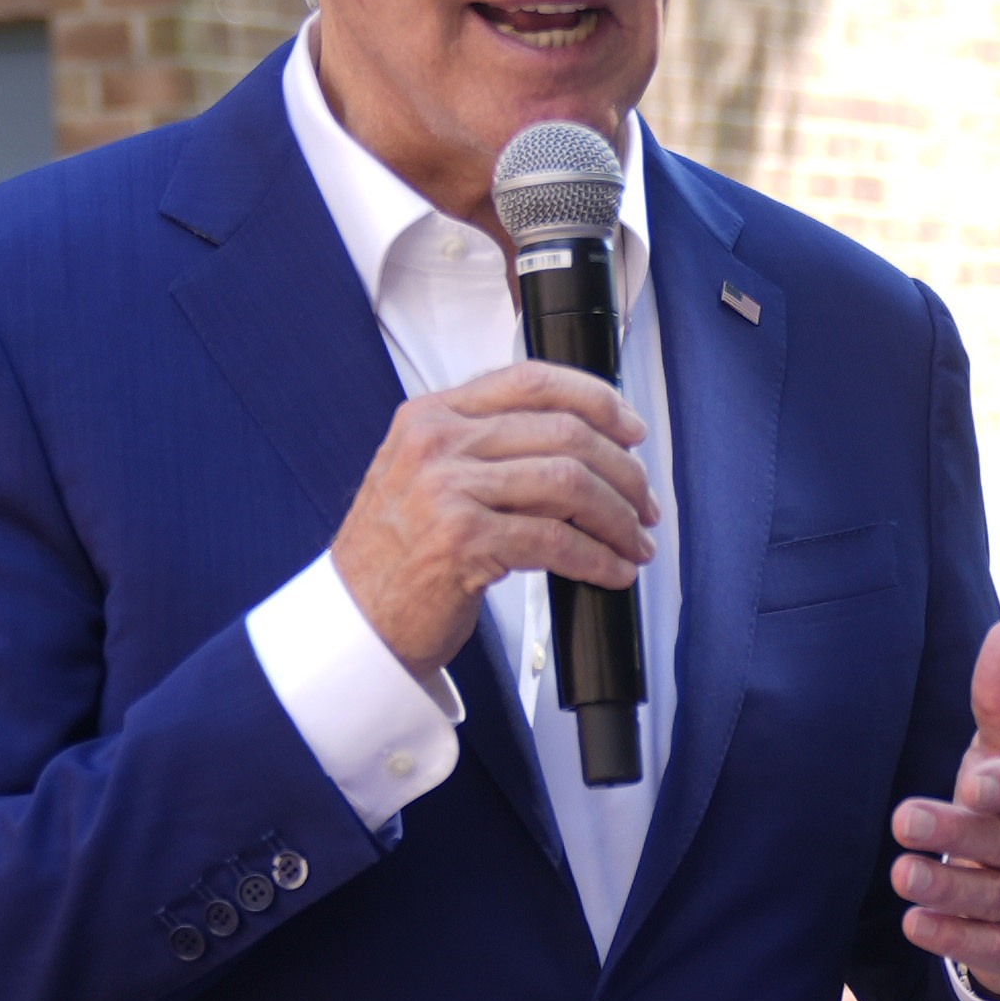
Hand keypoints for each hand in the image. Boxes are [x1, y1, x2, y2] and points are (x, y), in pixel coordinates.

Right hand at [330, 363, 656, 673]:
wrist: (356, 620)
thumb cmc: (394, 554)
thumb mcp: (421, 474)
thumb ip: (481, 444)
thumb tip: (576, 441)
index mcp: (430, 415)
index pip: (531, 380)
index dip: (597, 399)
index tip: (630, 428)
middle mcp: (436, 442)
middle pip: (564, 432)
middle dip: (623, 470)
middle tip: (643, 501)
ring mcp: (447, 490)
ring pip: (569, 484)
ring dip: (617, 517)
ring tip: (635, 541)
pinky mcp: (463, 542)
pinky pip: (556, 542)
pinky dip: (597, 558)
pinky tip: (612, 570)